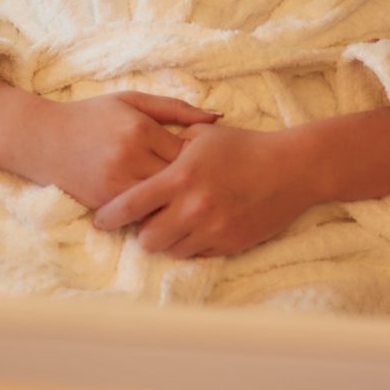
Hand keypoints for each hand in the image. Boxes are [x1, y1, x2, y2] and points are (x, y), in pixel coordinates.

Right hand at [23, 92, 220, 210]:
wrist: (46, 139)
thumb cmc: (93, 115)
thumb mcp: (132, 101)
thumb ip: (176, 108)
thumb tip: (218, 117)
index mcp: (140, 129)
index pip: (186, 153)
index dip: (199, 160)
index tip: (205, 162)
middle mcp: (130, 158)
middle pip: (177, 182)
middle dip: (191, 185)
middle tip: (202, 185)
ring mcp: (116, 184)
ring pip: (161, 203)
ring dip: (173, 202)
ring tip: (184, 198)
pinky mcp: (105, 203)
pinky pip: (140, 215)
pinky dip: (152, 213)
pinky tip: (160, 208)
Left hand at [92, 122, 322, 259]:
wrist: (289, 170)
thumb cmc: (244, 147)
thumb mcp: (203, 135)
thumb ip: (171, 144)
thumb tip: (147, 152)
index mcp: (181, 176)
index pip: (132, 204)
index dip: (110, 215)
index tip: (99, 219)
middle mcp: (193, 208)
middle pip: (147, 238)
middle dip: (139, 232)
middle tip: (141, 222)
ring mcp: (212, 230)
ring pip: (170, 250)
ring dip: (165, 240)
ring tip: (168, 225)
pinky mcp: (228, 245)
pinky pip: (195, 255)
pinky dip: (188, 245)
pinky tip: (192, 229)